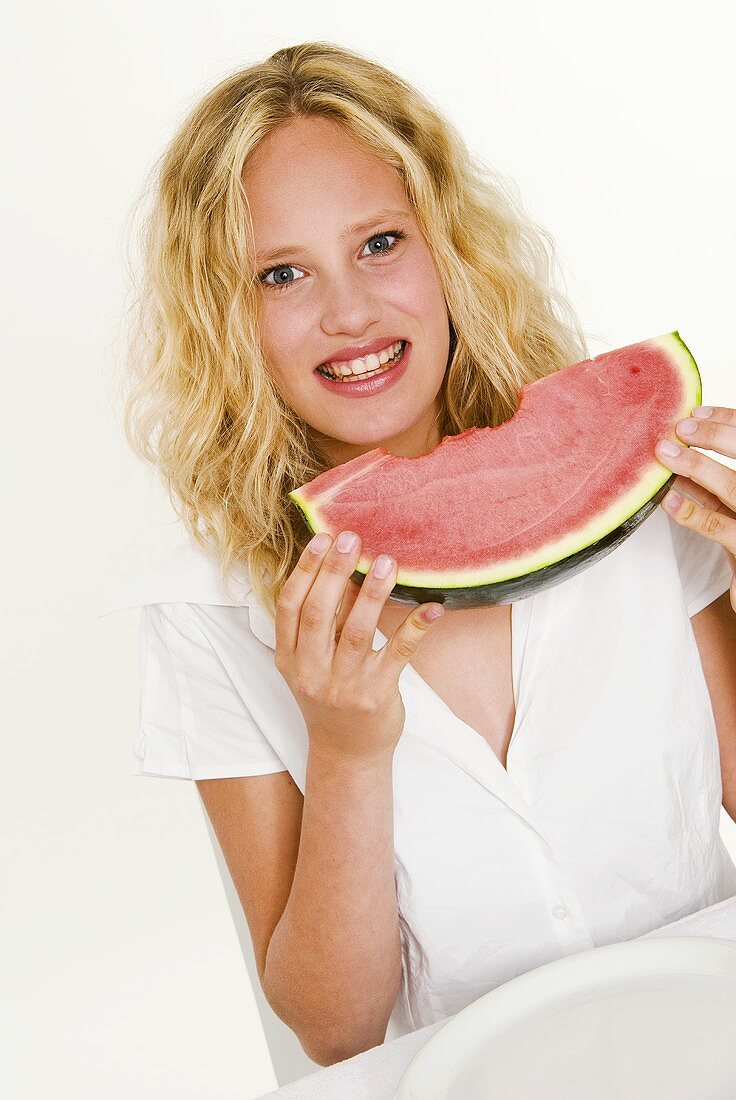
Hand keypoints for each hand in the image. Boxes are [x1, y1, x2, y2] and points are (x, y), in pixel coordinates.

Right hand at [274, 530, 444, 763]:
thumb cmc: (329, 697)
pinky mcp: (376, 697)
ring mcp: (343, 687)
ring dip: (373, 592)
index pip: (290, 606)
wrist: (346, 753)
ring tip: (387, 561)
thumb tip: (343, 569)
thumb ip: (320, 624)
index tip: (322, 538)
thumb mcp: (311, 663)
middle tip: (352, 538)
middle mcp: (311, 672)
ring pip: (358, 630)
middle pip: (320, 612)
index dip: (306, 570)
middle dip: (335, 571)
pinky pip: (398, 654)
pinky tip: (431, 607)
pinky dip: (415, 628)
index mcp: (289, 659)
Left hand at [655, 405, 735, 611]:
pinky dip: (691, 511)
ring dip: (698, 467)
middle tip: (680, 427)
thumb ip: (710, 484)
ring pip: (733, 488)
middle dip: (715, 436)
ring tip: (666, 454)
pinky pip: (718, 527)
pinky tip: (668, 500)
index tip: (696, 411)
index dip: (728, 421)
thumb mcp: (728, 508)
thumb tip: (673, 453)